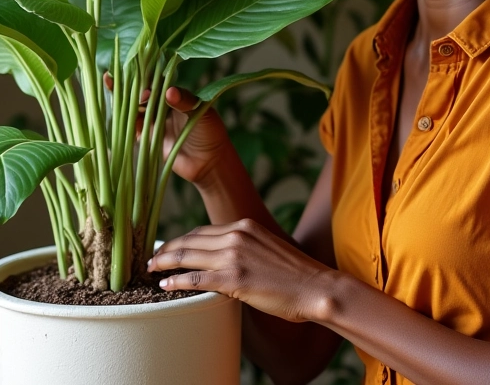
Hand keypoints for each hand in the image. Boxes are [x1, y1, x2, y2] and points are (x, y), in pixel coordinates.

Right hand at [104, 75, 231, 185]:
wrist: (209, 162)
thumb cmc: (210, 133)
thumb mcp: (202, 113)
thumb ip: (186, 101)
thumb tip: (168, 92)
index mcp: (175, 95)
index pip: (157, 82)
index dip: (145, 78)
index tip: (136, 77)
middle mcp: (162, 106)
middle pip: (141, 93)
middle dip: (127, 86)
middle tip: (112, 79)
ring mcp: (154, 122)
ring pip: (134, 108)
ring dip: (122, 101)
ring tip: (110, 91)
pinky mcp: (148, 138)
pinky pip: (132, 128)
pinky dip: (123, 121)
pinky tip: (114, 114)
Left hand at [147, 219, 332, 321]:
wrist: (313, 286)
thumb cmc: (293, 274)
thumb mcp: (267, 248)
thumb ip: (244, 248)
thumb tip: (222, 260)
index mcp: (245, 226)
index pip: (203, 230)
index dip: (182, 239)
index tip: (168, 247)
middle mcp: (237, 235)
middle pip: (190, 239)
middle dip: (167, 249)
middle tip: (151, 259)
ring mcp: (234, 256)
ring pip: (187, 256)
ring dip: (165, 263)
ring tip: (152, 270)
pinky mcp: (233, 279)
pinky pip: (195, 278)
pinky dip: (176, 281)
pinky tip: (165, 286)